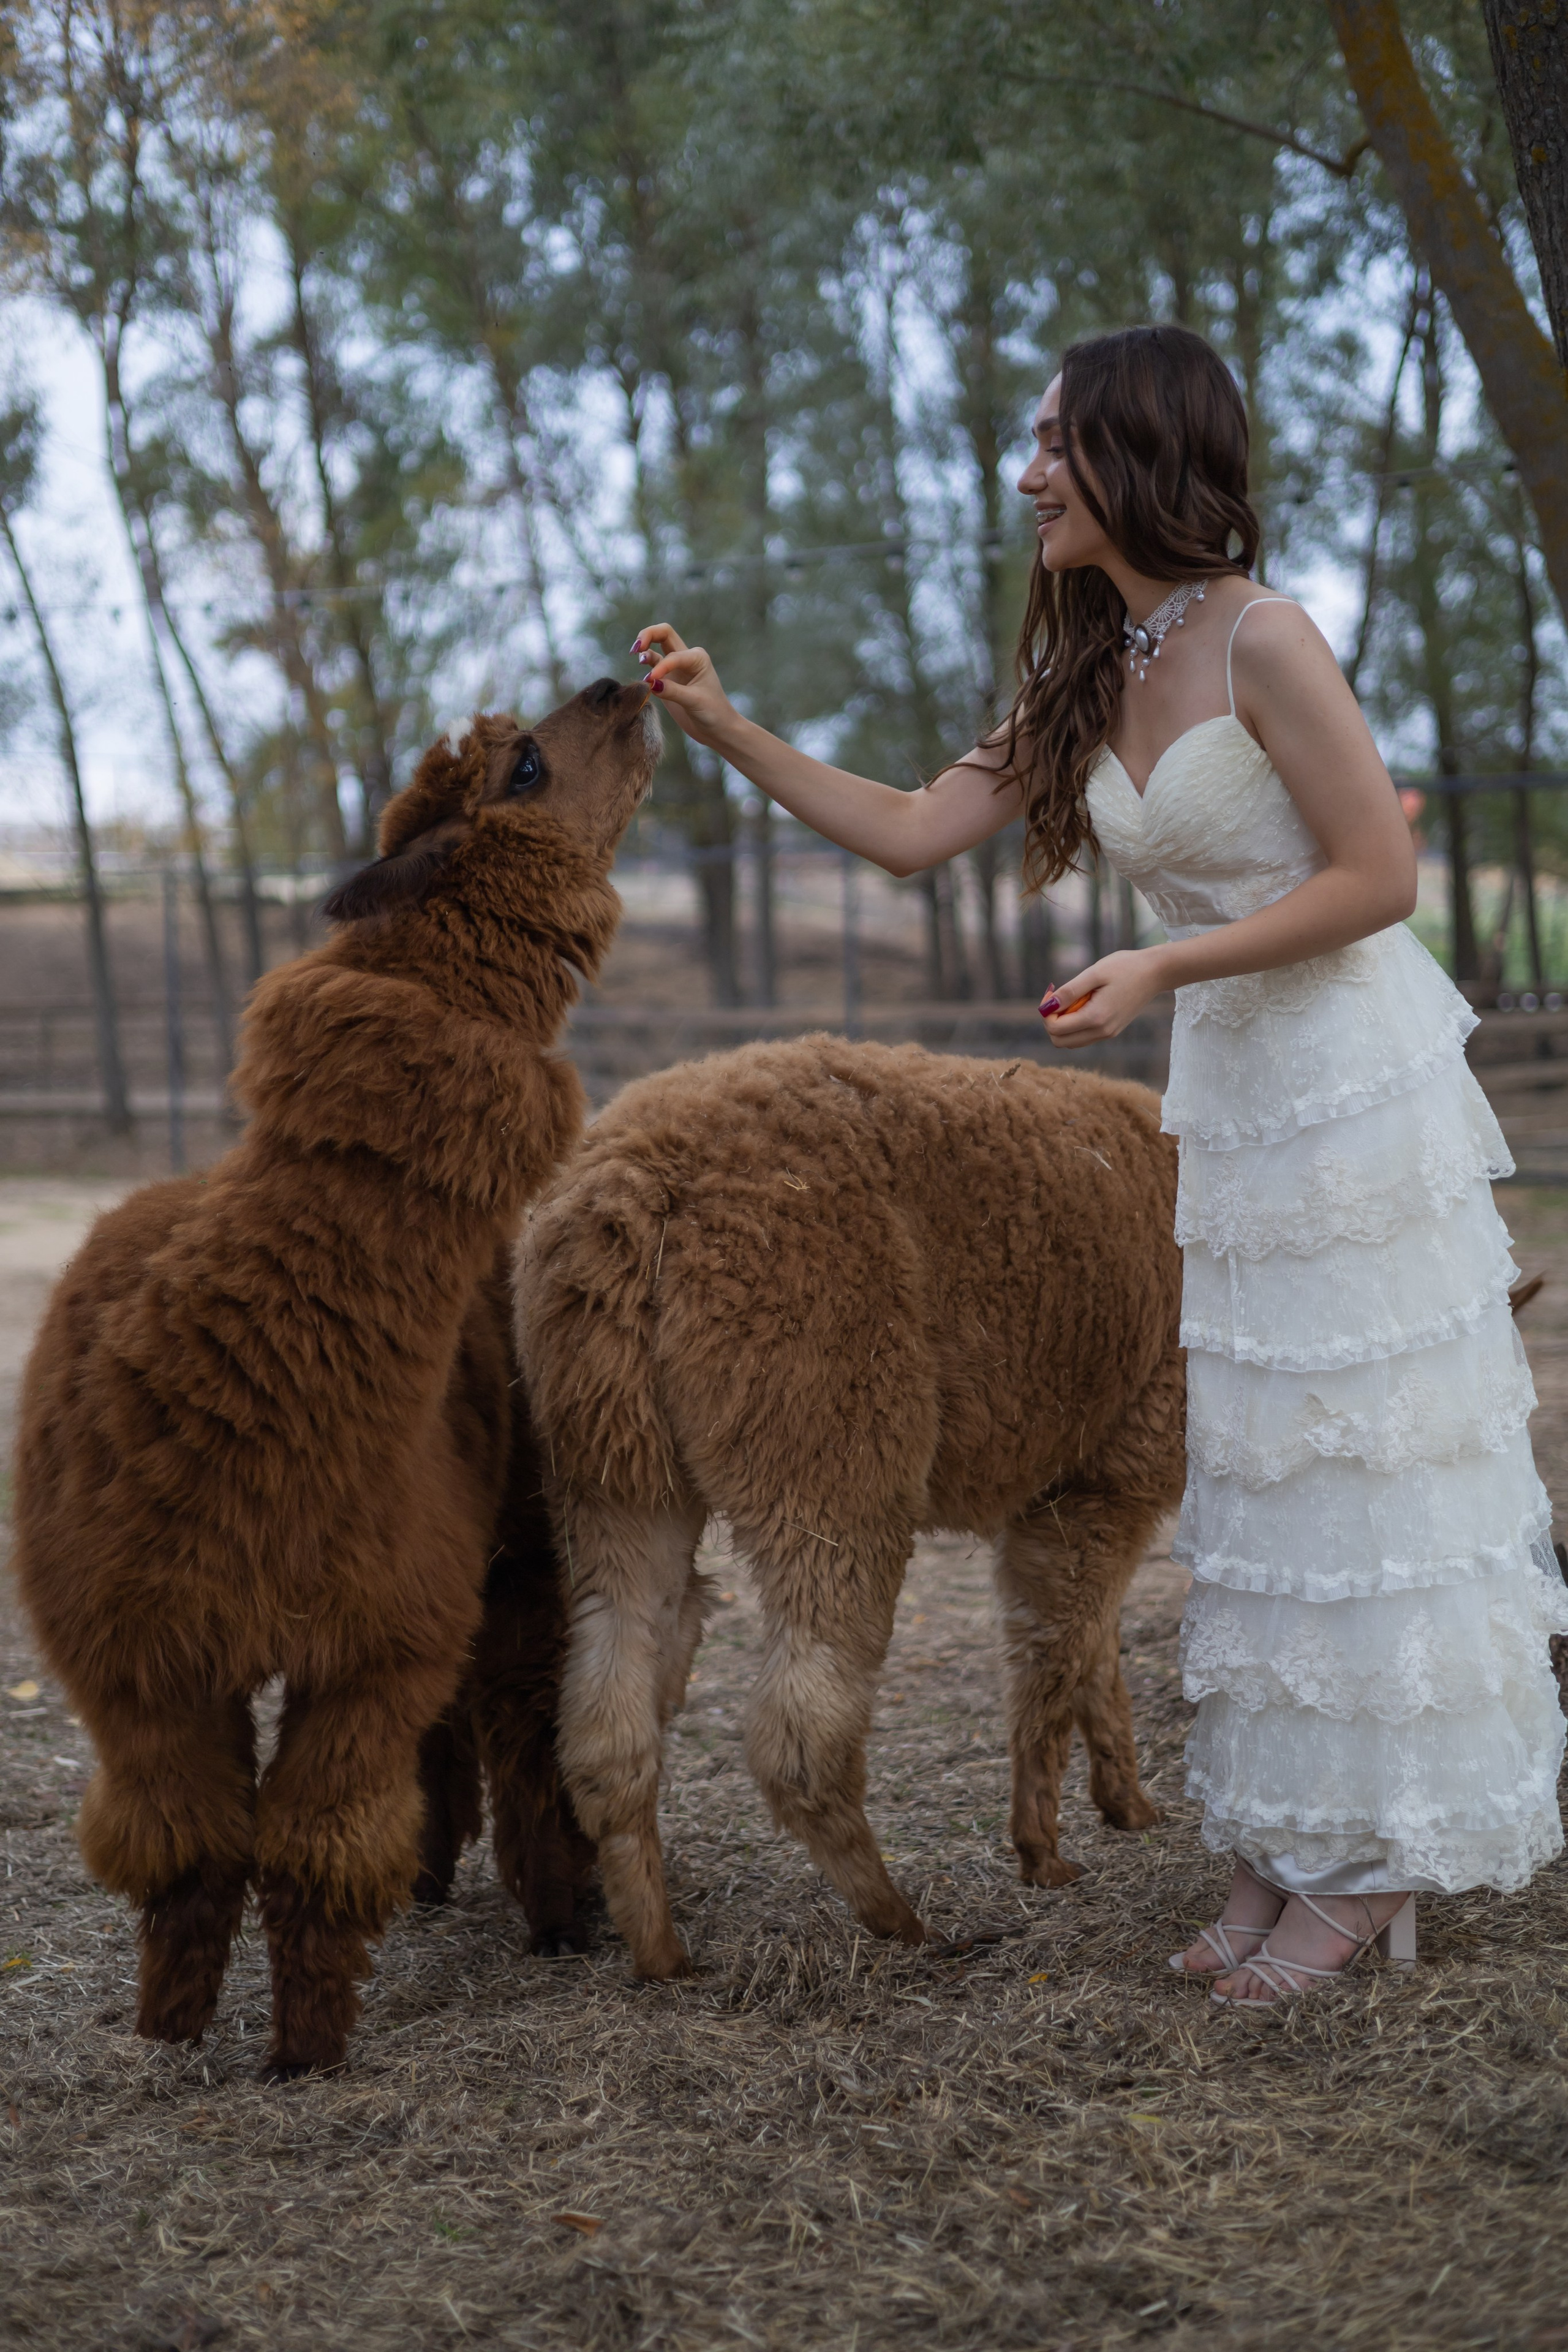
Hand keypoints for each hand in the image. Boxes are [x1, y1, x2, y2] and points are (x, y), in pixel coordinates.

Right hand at [632, 623, 741, 751]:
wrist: (718, 729)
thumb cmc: (713, 713)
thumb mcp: (694, 701)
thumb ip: (672, 691)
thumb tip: (650, 682)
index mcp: (697, 658)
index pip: (672, 656)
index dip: (661, 667)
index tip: (652, 682)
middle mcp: (686, 657)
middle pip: (663, 633)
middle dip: (648, 635)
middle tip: (636, 648)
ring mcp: (676, 667)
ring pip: (656, 647)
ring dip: (644, 648)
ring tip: (637, 657)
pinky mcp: (667, 679)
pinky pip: (653, 665)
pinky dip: (646, 666)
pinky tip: (643, 676)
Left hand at [1039, 947, 1169, 1044]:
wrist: (1156, 973)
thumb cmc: (1125, 967)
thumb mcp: (1094, 973)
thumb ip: (1070, 991)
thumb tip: (1047, 1006)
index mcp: (1096, 1018)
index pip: (1055, 1029)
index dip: (1046, 1012)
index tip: (1052, 992)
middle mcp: (1102, 1032)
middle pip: (1060, 1041)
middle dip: (1051, 1022)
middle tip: (1058, 998)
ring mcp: (1108, 1034)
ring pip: (1071, 1042)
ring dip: (1063, 1024)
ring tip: (1072, 999)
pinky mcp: (1112, 1031)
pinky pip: (1084, 1037)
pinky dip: (1075, 1025)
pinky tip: (1082, 1004)